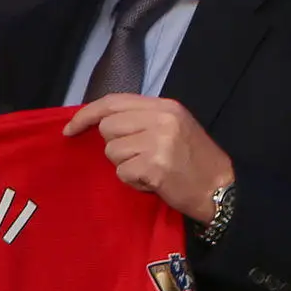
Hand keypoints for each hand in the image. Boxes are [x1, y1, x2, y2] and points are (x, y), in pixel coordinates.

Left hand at [64, 94, 234, 219]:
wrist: (220, 188)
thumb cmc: (193, 160)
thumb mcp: (173, 127)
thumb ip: (141, 119)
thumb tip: (99, 120)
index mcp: (165, 106)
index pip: (113, 102)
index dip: (87, 114)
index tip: (69, 129)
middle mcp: (161, 119)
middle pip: (107, 128)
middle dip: (116, 146)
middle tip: (140, 156)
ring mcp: (158, 142)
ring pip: (112, 151)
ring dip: (125, 165)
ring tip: (150, 169)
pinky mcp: (154, 166)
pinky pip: (122, 173)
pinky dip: (133, 181)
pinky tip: (154, 181)